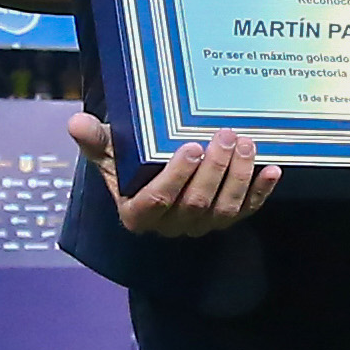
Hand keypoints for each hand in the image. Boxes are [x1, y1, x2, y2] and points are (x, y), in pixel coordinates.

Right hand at [72, 112, 279, 236]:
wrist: (152, 174)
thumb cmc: (129, 162)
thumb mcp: (110, 152)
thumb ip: (96, 140)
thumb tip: (76, 122)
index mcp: (137, 213)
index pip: (157, 200)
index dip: (176, 177)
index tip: (190, 147)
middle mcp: (170, 226)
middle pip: (196, 203)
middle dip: (214, 169)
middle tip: (225, 135)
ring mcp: (200, 226)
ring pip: (224, 209)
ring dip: (238, 176)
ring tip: (246, 144)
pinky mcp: (224, 220)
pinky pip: (246, 211)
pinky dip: (261, 192)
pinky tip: (273, 169)